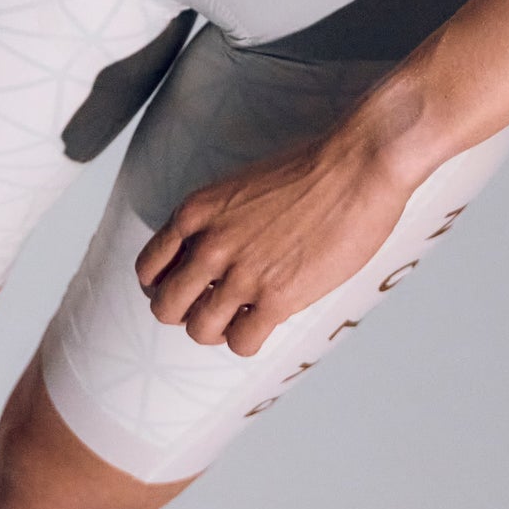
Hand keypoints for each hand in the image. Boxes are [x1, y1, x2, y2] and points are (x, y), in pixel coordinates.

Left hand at [134, 121, 414, 354]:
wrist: (359, 164)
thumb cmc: (314, 165)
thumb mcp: (244, 183)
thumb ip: (220, 218)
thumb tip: (215, 250)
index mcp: (197, 211)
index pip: (149, 268)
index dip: (164, 285)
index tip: (187, 288)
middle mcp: (210, 245)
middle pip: (165, 309)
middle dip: (186, 313)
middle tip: (213, 307)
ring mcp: (241, 274)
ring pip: (200, 331)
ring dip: (218, 330)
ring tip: (241, 317)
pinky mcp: (277, 298)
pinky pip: (241, 344)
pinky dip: (250, 339)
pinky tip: (267, 321)